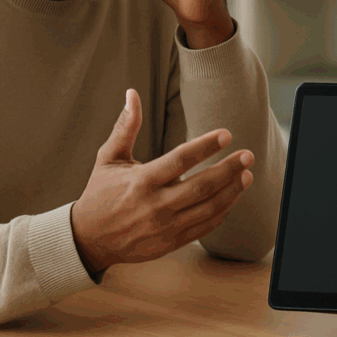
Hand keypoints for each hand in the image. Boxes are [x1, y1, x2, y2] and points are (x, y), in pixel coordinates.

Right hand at [70, 88, 254, 273]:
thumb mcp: (108, 157)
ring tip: (247, 174)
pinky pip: (204, 227)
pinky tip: (233, 197)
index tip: (226, 134)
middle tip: (248, 155)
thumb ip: (125, 126)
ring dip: (232, 191)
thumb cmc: (99, 193)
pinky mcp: (170, 243)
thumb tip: (132, 93)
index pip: (180, 160)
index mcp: (141, 181)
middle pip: (201, 186)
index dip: (205, 146)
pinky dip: (222, 212)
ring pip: (208, 208)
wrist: (88, 240)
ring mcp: (164, 227)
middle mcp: (155, 206)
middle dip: (229, 169)